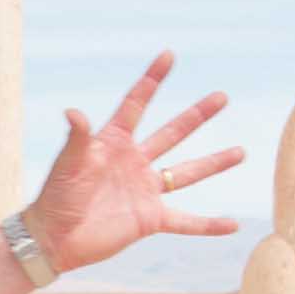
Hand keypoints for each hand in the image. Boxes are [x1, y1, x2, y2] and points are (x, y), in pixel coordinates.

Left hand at [22, 56, 240, 272]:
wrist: (54, 238)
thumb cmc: (55, 196)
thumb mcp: (67, 164)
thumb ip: (77, 139)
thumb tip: (74, 112)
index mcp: (114, 142)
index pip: (137, 103)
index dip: (153, 79)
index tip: (169, 55)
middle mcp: (135, 162)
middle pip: (172, 133)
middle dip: (197, 115)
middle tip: (222, 97)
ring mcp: (145, 190)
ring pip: (187, 173)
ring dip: (214, 163)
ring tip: (240, 152)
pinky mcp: (150, 219)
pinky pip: (186, 222)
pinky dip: (209, 225)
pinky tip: (233, 223)